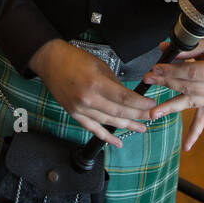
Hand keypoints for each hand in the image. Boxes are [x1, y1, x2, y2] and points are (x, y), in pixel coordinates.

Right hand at [28, 39, 155, 147]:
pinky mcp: (74, 114)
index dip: (140, 103)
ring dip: (126, 126)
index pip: (124, 98)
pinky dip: (105, 136)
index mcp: (96, 83)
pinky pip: (93, 128)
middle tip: (152, 117)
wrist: (51, 62)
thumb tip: (128, 97)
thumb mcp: (100, 66)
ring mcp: (80, 109)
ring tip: (141, 128)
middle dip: (138, 115)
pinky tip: (117, 142)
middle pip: (119, 111)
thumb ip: (114, 84)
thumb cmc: (75, 59)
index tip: (151, 104)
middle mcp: (88, 99)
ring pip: (108, 122)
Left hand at [143, 30, 203, 150]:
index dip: (174, 71)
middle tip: (148, 79)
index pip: (194, 72)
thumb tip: (163, 49)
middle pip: (190, 88)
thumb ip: (186, 47)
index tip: (156, 69)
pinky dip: (195, 133)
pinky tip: (186, 146)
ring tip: (153, 113)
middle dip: (167, 83)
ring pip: (192, 103)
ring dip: (171, 107)